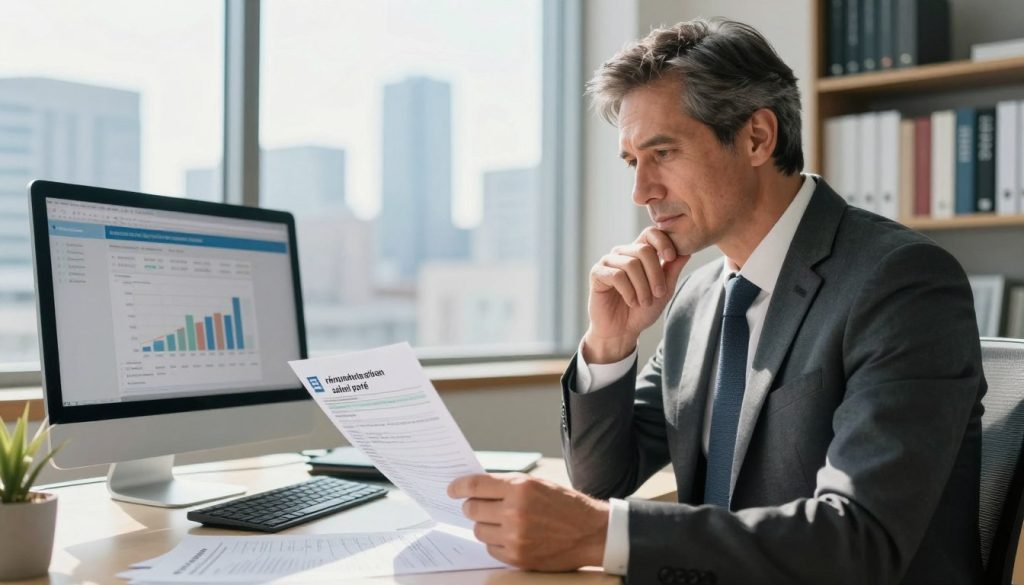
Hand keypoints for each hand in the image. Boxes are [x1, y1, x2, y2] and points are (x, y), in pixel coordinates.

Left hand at [448, 473, 609, 570]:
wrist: (591, 533)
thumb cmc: (565, 505)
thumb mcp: (537, 484)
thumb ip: (507, 485)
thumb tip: (476, 489)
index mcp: (520, 488)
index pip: (476, 485)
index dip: (458, 487)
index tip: (451, 489)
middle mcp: (515, 511)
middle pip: (472, 509)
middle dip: (471, 506)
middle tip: (475, 506)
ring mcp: (515, 536)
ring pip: (479, 530)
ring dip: (484, 525)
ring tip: (500, 522)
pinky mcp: (517, 557)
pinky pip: (490, 549)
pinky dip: (495, 542)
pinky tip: (509, 536)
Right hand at [584, 227, 688, 362]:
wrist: (622, 331)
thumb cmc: (642, 310)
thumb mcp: (664, 290)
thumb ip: (672, 270)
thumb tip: (687, 251)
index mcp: (639, 252)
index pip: (650, 233)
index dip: (663, 242)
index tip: (671, 258)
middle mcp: (623, 253)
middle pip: (644, 250)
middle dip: (655, 274)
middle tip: (659, 294)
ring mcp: (608, 261)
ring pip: (631, 264)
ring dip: (642, 287)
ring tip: (643, 302)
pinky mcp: (597, 273)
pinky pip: (616, 276)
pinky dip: (628, 292)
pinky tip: (631, 302)